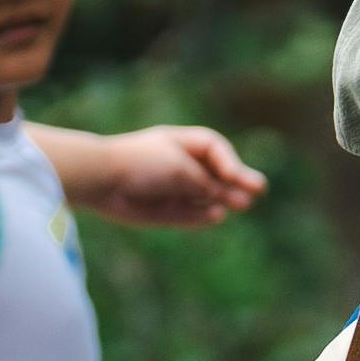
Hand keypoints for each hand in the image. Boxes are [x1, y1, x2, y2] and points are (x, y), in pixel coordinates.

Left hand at [54, 122, 267, 225]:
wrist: (100, 180)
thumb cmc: (139, 163)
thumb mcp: (178, 167)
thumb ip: (202, 180)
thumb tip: (221, 194)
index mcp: (180, 144)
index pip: (215, 149)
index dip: (230, 161)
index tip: (236, 174)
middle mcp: (178, 165)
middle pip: (215, 173)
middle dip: (237, 181)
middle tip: (259, 190)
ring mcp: (171, 189)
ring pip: (206, 196)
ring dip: (225, 199)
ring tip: (244, 204)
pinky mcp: (163, 211)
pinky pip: (189, 214)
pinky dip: (203, 216)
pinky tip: (217, 216)